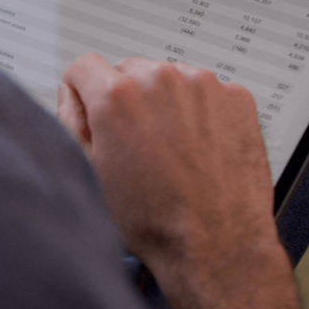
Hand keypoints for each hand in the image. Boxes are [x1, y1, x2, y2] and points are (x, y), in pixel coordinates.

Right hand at [58, 54, 308, 308]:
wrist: (216, 243)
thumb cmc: (155, 219)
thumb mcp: (89, 171)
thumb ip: (71, 121)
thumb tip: (73, 96)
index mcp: (116, 96)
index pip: (83, 66)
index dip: (81, 93)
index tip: (93, 112)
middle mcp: (159, 80)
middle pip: (128, 70)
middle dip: (127, 99)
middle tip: (137, 143)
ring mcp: (203, 85)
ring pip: (168, 80)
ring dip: (165, 104)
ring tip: (172, 150)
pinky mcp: (236, 98)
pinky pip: (206, 93)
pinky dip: (201, 112)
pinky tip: (199, 148)